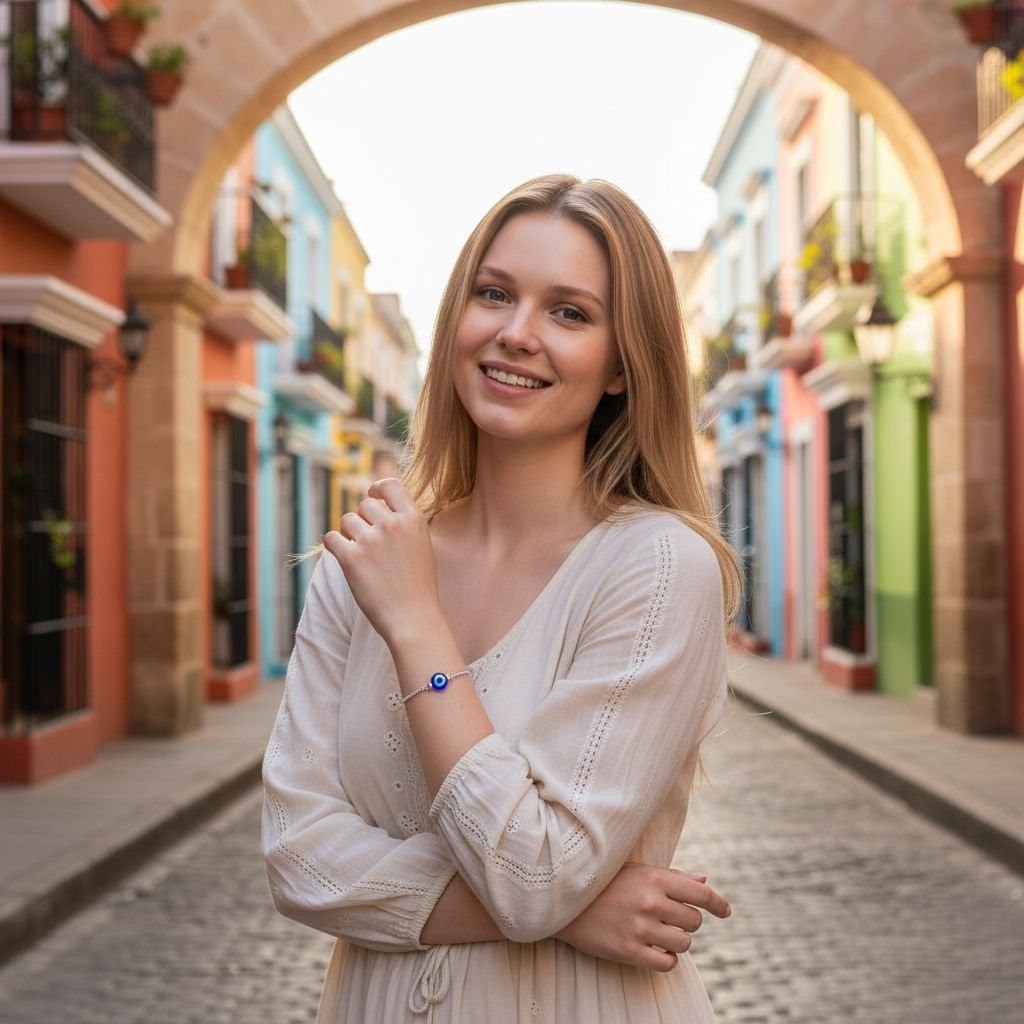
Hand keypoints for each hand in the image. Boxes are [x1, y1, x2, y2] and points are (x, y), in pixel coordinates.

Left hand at [323, 478, 441, 643]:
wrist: (413, 618)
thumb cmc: (418, 585)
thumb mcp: (421, 544)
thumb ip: (403, 522)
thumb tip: (377, 500)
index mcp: (413, 519)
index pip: (389, 486)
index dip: (377, 489)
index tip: (372, 496)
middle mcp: (392, 524)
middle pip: (364, 504)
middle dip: (362, 518)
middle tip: (368, 541)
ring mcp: (371, 541)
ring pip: (346, 519)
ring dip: (348, 533)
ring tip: (359, 553)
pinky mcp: (351, 559)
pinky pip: (331, 538)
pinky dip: (334, 545)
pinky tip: (343, 556)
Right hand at [554, 862, 731, 971]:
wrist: (562, 900)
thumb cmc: (602, 881)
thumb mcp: (636, 870)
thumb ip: (673, 877)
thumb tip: (705, 883)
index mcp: (654, 877)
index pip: (700, 894)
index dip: (718, 904)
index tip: (726, 911)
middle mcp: (650, 901)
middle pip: (694, 920)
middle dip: (687, 921)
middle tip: (668, 917)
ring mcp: (640, 928)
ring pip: (684, 943)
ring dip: (677, 940)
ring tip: (658, 932)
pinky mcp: (629, 951)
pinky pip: (667, 963)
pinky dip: (666, 958)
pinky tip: (653, 949)